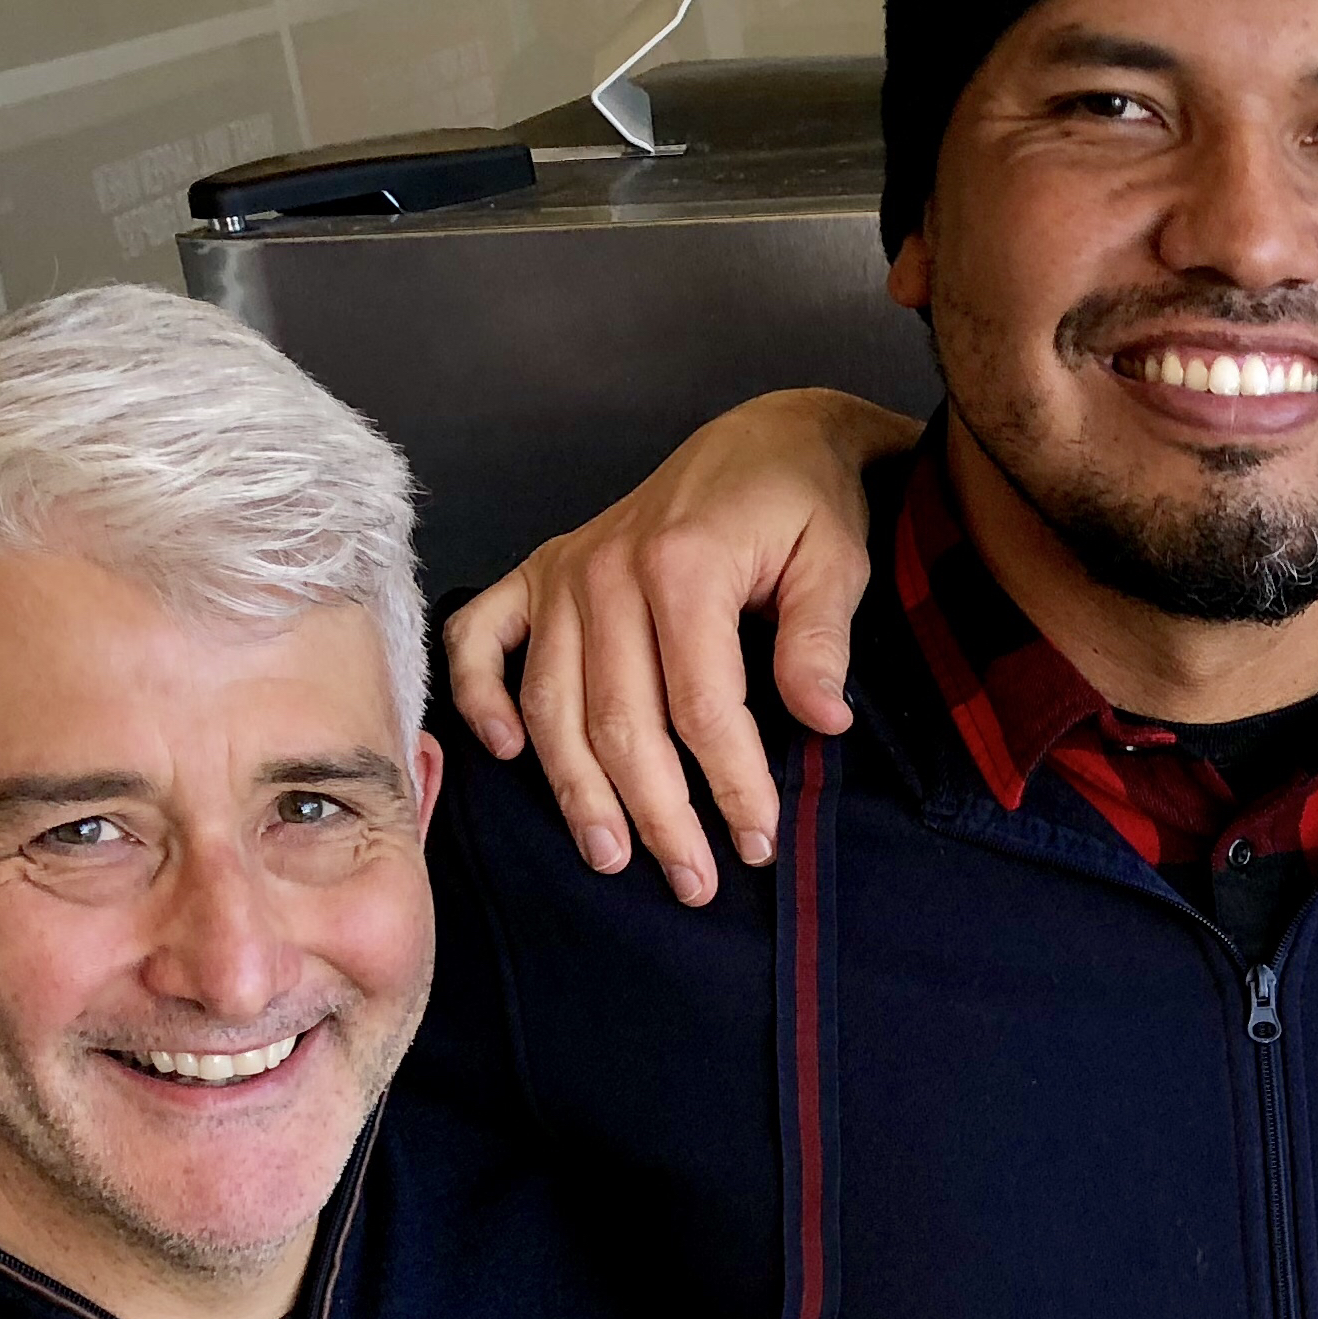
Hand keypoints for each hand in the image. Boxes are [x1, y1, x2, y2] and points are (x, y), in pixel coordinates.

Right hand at [441, 389, 916, 902]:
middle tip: (693, 881)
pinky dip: (479, 694)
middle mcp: (608, 571)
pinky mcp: (540, 572)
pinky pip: (482, 638)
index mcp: (685, 568)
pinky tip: (505, 752)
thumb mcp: (838, 561)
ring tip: (612, 854)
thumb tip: (823, 722)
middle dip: (658, 813)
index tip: (756, 843)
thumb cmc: (805, 503)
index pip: (703, 708)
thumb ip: (820, 642)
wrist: (766, 437)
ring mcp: (565, 573)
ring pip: (554, 703)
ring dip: (578, 788)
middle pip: (621, 721)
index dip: (730, 786)